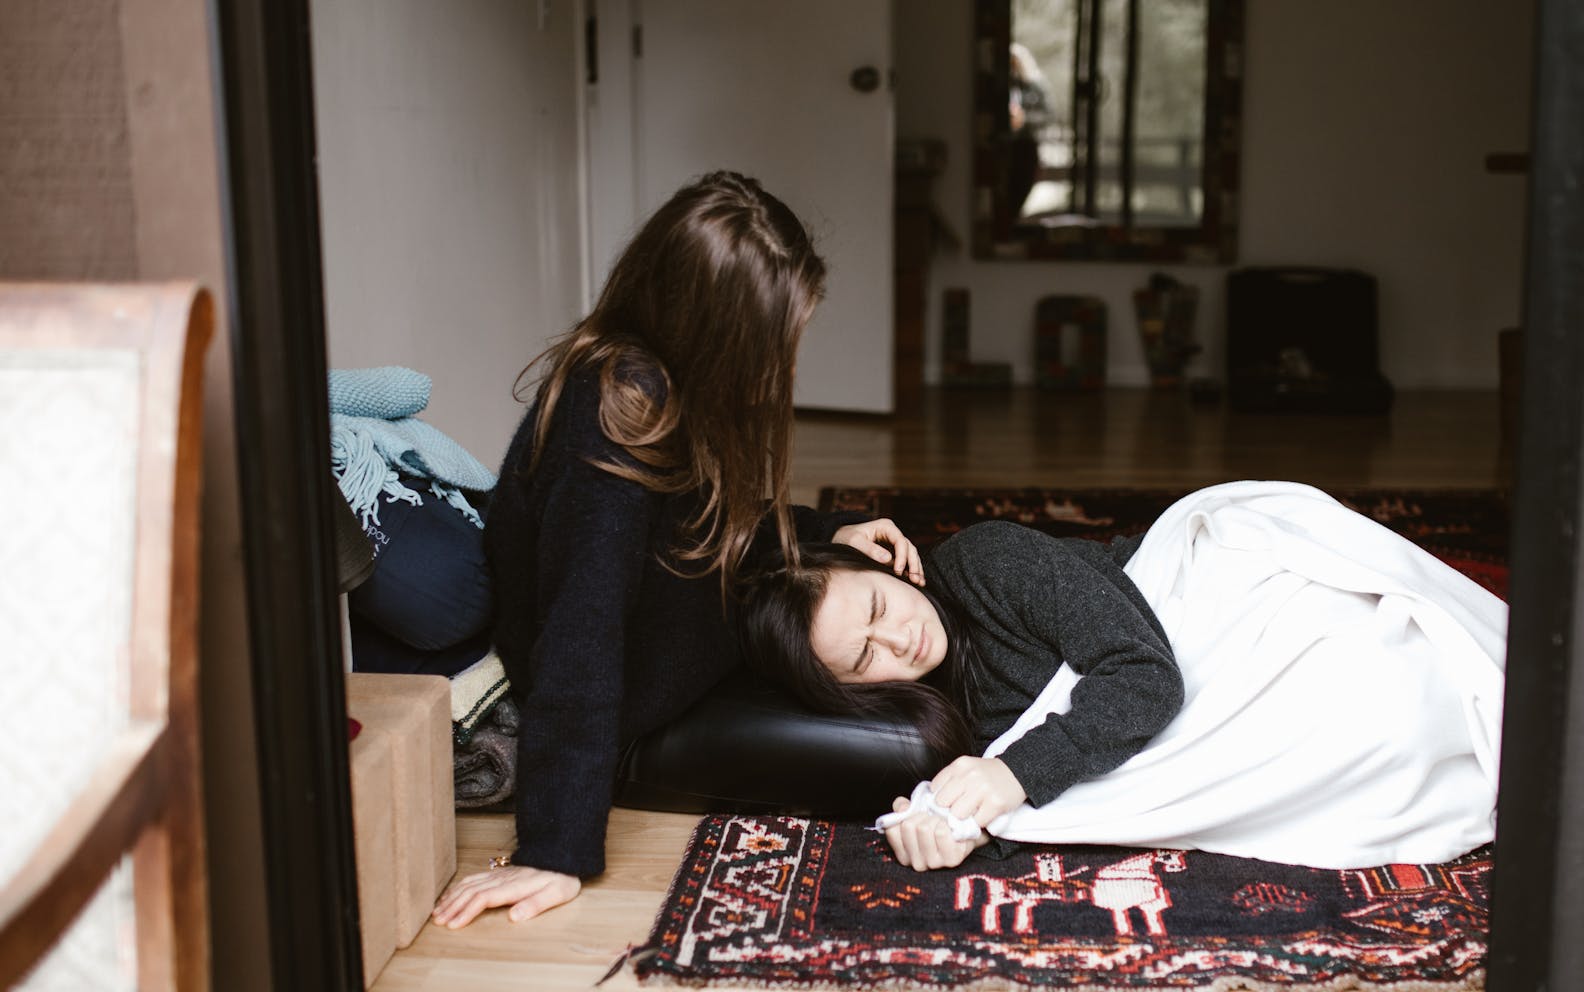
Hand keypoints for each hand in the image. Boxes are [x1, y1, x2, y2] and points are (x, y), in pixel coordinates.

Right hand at [431, 863, 580, 928]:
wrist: (563, 856)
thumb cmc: (561, 877)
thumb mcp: (557, 893)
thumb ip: (536, 904)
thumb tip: (514, 916)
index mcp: (515, 885)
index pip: (484, 898)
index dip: (467, 911)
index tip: (454, 924)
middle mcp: (503, 878)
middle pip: (471, 892)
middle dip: (452, 907)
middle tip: (438, 922)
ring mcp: (500, 874)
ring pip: (469, 884)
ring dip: (452, 898)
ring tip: (438, 911)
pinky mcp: (499, 872)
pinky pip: (474, 877)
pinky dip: (458, 887)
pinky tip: (450, 894)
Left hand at [832, 518, 924, 585]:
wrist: (840, 539)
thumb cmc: (845, 538)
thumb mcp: (854, 542)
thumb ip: (870, 550)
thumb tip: (888, 559)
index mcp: (886, 526)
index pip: (900, 541)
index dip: (902, 556)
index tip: (898, 571)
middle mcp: (893, 533)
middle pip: (909, 548)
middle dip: (913, 564)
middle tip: (915, 579)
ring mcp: (894, 543)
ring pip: (911, 555)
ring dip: (916, 568)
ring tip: (919, 582)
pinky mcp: (893, 553)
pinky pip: (906, 561)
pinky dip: (911, 570)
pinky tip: (917, 581)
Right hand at [883, 795, 979, 870]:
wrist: (964, 830)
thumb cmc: (936, 823)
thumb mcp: (914, 813)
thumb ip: (901, 807)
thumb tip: (902, 807)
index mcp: (904, 854)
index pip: (893, 830)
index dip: (905, 817)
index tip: (916, 817)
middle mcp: (916, 863)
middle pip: (908, 826)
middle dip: (921, 815)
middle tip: (931, 819)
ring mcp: (933, 863)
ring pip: (923, 828)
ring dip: (934, 819)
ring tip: (941, 822)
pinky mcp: (951, 859)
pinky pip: (940, 832)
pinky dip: (945, 823)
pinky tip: (950, 828)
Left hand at [931, 756, 1026, 827]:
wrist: (1018, 773)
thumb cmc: (987, 775)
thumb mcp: (966, 769)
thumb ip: (950, 781)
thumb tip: (932, 803)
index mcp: (959, 765)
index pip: (935, 788)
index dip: (938, 799)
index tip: (946, 803)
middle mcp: (970, 775)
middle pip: (943, 802)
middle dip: (948, 809)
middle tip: (957, 811)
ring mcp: (983, 789)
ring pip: (958, 814)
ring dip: (963, 818)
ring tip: (971, 814)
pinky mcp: (996, 803)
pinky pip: (977, 822)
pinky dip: (978, 823)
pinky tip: (983, 815)